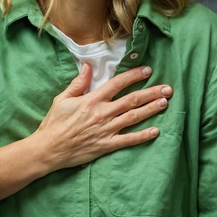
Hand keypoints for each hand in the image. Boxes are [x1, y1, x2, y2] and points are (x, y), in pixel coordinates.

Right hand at [32, 64, 172, 170]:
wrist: (48, 149)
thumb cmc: (54, 124)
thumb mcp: (62, 99)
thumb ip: (78, 83)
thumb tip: (88, 66)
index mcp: (92, 100)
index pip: (117, 84)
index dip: (134, 76)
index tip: (147, 70)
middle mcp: (102, 113)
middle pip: (132, 100)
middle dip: (151, 93)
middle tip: (168, 88)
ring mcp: (106, 130)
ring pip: (133, 117)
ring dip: (151, 110)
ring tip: (165, 103)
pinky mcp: (106, 146)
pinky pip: (128, 140)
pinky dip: (143, 136)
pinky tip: (156, 131)